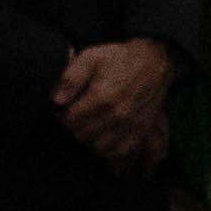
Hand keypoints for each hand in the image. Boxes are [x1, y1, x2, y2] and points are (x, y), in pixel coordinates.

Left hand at [52, 38, 176, 166]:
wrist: (154, 63)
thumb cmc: (120, 59)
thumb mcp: (91, 57)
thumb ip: (71, 78)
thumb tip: (56, 100)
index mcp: (102, 96)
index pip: (71, 121)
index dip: (61, 118)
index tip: (61, 113)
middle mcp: (117, 114)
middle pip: (83, 136)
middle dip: (72, 130)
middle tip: (73, 120)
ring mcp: (130, 125)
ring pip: (99, 148)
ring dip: (88, 142)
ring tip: (86, 130)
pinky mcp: (140, 131)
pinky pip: (120, 153)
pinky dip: (108, 153)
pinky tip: (102, 143)